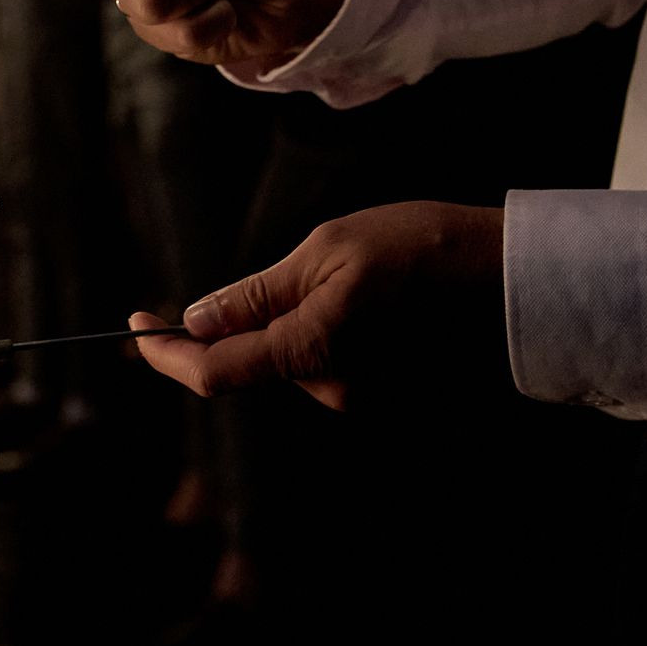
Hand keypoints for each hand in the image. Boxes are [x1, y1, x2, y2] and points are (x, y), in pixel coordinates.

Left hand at [132, 202, 506, 409]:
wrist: (512, 272)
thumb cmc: (418, 247)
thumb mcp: (323, 253)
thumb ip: (255, 296)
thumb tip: (195, 321)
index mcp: (312, 353)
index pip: (210, 372)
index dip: (162, 353)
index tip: (134, 325)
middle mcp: (334, 392)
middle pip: (250, 364)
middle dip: (234, 327)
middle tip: (272, 273)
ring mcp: (362, 398)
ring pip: (288, 362)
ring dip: (284, 325)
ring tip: (342, 275)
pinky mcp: (384, 395)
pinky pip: (324, 365)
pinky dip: (316, 335)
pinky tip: (361, 298)